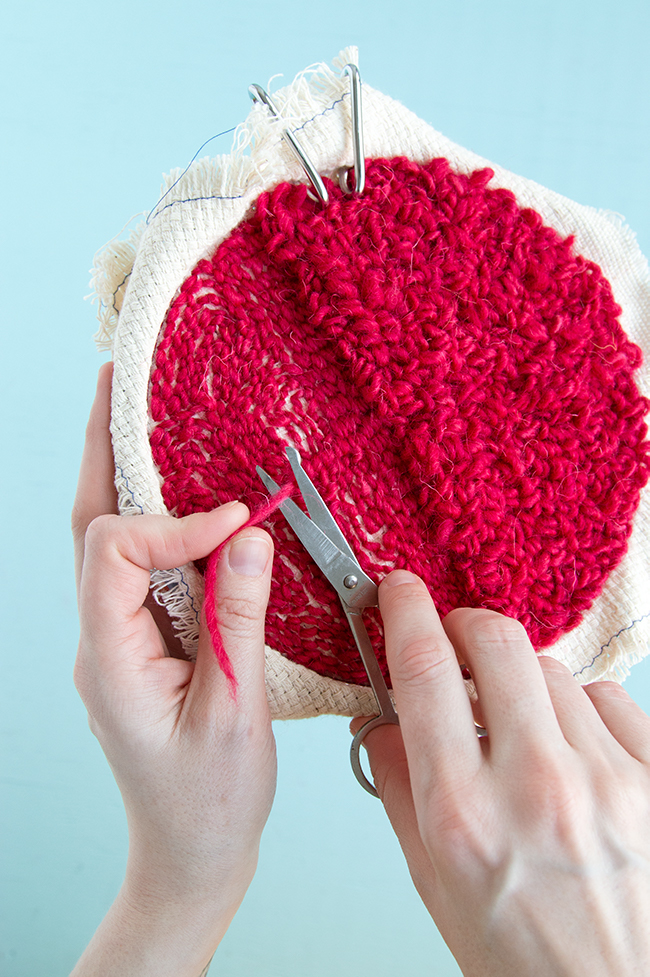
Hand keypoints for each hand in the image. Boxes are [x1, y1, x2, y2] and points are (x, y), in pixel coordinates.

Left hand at [71, 364, 276, 976]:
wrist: (189, 855)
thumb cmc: (210, 802)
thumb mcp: (236, 711)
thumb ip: (237, 617)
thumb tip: (247, 533)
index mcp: (112, 657)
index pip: (118, 553)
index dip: (176, 523)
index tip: (240, 521)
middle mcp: (101, 638)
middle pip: (89, 525)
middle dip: (105, 451)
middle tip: (121, 382)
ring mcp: (116, 639)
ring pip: (106, 541)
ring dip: (123, 476)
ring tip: (141, 414)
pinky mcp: (141, 642)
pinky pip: (137, 567)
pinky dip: (155, 520)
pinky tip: (182, 495)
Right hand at [356, 570, 649, 976]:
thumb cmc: (527, 960)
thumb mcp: (435, 887)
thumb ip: (398, 793)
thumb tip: (381, 723)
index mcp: (464, 815)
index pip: (425, 673)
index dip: (406, 612)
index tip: (399, 590)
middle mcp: (536, 788)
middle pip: (496, 643)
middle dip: (467, 625)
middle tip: (457, 642)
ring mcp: (607, 781)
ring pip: (553, 671)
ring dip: (525, 684)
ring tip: (524, 732)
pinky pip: (610, 698)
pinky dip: (582, 710)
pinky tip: (575, 751)